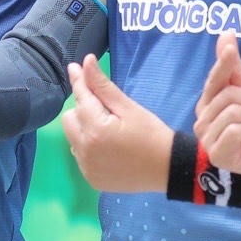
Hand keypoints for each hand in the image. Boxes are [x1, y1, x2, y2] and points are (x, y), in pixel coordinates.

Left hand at [62, 55, 170, 192]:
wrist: (170, 169)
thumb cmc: (152, 134)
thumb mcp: (129, 108)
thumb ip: (103, 86)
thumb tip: (86, 62)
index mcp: (95, 130)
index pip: (80, 99)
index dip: (78, 82)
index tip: (74, 67)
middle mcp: (85, 151)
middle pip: (70, 119)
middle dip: (83, 110)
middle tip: (105, 110)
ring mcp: (86, 168)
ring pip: (73, 138)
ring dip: (84, 129)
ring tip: (108, 130)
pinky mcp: (91, 179)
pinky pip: (80, 156)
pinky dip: (89, 147)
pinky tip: (109, 147)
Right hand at [193, 33, 240, 175]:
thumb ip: (234, 66)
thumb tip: (225, 33)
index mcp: (207, 103)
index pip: (215, 79)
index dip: (223, 63)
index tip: (231, 47)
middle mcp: (201, 121)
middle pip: (229, 95)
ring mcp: (206, 139)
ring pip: (234, 113)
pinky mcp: (217, 154)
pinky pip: (236, 131)